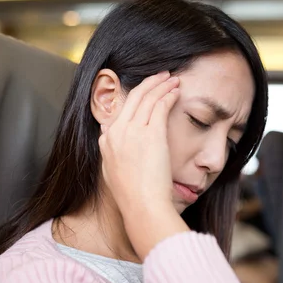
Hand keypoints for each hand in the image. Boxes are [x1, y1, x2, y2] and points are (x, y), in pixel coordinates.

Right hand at [99, 71, 178, 214]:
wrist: (142, 206)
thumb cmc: (133, 197)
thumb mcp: (112, 173)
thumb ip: (111, 155)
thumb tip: (110, 144)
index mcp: (106, 141)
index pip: (119, 110)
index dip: (135, 97)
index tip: (146, 93)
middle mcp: (116, 132)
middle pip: (133, 98)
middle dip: (148, 83)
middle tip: (161, 76)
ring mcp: (133, 131)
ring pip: (147, 97)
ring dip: (161, 85)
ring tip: (172, 79)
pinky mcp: (151, 134)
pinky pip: (160, 105)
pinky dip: (168, 94)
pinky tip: (176, 91)